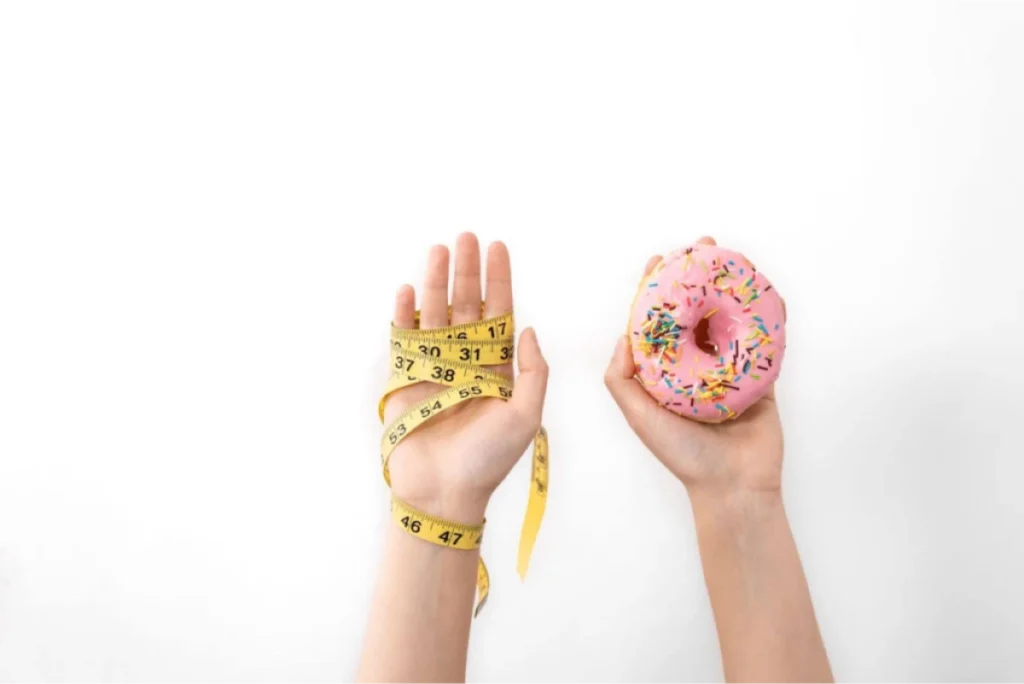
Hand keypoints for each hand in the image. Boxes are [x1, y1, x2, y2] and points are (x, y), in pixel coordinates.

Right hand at [383, 233, 548, 520]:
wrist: (444, 492)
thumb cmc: (489, 459)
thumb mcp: (525, 416)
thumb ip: (533, 372)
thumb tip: (528, 329)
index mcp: (498, 369)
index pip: (499, 314)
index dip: (499, 281)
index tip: (497, 248)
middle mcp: (467, 362)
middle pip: (466, 306)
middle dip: (467, 271)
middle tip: (466, 237)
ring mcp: (435, 368)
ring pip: (436, 315)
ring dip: (436, 282)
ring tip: (438, 249)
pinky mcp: (406, 379)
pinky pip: (404, 339)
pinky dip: (404, 314)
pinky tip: (408, 289)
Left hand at [605, 236, 784, 498]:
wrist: (733, 488)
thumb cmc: (682, 456)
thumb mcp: (638, 416)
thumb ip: (622, 379)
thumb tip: (623, 336)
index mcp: (667, 374)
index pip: (660, 323)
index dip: (658, 291)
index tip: (659, 262)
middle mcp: (697, 369)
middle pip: (697, 313)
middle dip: (699, 279)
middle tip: (702, 248)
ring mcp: (730, 372)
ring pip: (729, 321)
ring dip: (730, 289)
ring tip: (731, 259)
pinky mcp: (761, 380)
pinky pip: (764, 342)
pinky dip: (763, 316)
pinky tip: (761, 291)